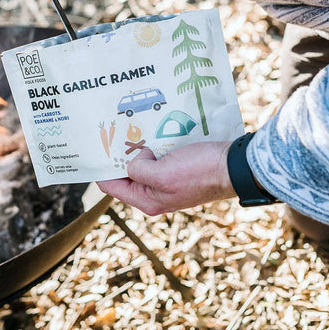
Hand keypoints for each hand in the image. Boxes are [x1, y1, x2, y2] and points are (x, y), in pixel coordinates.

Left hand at [98, 142, 234, 214]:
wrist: (234, 167)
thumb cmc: (200, 172)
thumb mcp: (163, 174)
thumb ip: (139, 171)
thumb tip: (133, 161)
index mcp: (148, 200)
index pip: (112, 186)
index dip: (101, 168)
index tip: (94, 148)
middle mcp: (155, 194)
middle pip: (126, 174)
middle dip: (119, 156)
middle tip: (110, 132)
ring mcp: (167, 182)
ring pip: (141, 163)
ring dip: (136, 148)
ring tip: (128, 129)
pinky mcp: (177, 169)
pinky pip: (157, 158)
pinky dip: (151, 146)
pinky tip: (150, 132)